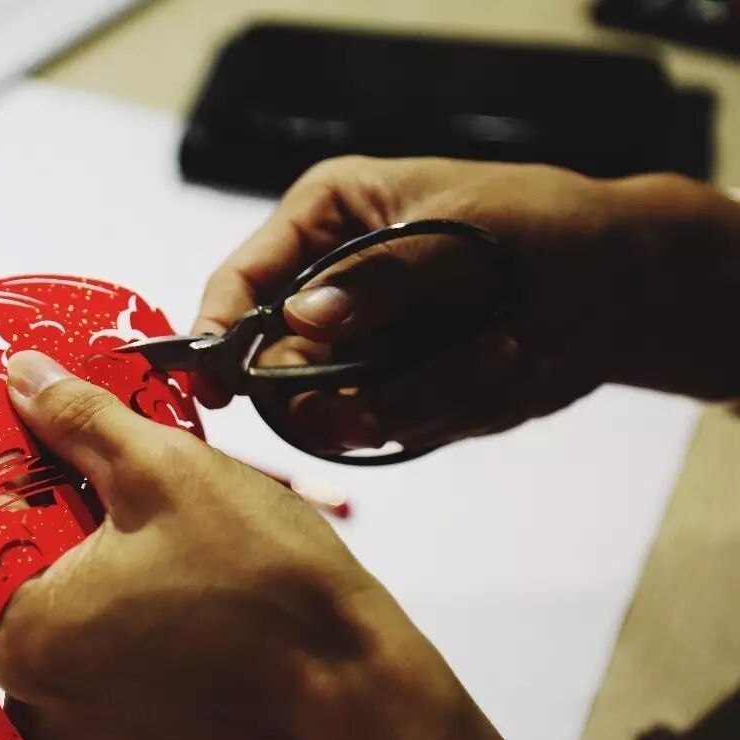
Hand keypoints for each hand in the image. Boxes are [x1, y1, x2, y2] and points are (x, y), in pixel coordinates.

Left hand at [0, 351, 594, 739]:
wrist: (351, 678)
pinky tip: (157, 565)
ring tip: (134, 512)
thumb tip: (23, 376)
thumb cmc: (263, 584)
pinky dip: (112, 605)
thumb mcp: (162, 470)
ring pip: (57, 611)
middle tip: (95, 467)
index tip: (36, 439)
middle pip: (13, 575)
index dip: (5, 474)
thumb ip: (80, 418)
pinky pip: (95, 649)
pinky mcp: (129, 726)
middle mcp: (36, 691)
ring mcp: (83, 718)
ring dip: (83, 558)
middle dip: (48, 514)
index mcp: (22, 635)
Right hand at [194, 157, 739, 452]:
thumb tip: (305, 319)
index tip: (214, 384)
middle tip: (370, 410)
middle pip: (271, 361)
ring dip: (413, 394)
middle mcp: (327, 287)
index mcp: (325, 220)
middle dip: (322, 391)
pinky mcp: (395, 390)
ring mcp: (358, 346)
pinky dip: (445, 405)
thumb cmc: (539, 225)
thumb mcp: (460, 231)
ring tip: (496, 350)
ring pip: (331, 406)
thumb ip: (381, 276)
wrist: (621, 285)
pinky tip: (503, 361)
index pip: (244, 277)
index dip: (218, 327)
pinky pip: (388, 424)